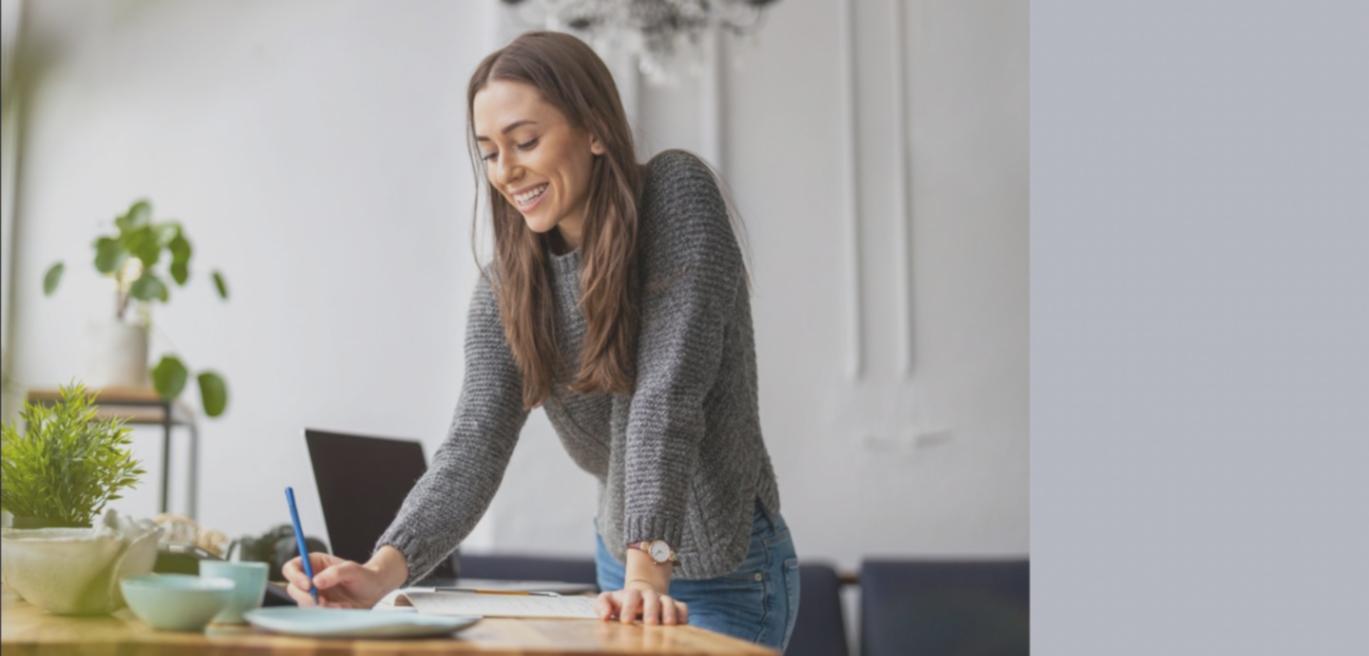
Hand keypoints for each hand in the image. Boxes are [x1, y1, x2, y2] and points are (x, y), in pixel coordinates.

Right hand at [281, 552, 396, 608]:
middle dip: (305, 596)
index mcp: (313, 563)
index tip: (308, 585)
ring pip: (302, 603)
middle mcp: (309, 578)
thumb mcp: (353, 570)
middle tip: (322, 601)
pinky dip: (328, 613)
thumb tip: (316, 582)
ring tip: (341, 605)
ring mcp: (312, 594)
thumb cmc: (364, 576)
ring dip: (320, 607)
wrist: (374, 592)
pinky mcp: (318, 607)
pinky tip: (343, 608)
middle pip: (292, 588)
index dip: (295, 576)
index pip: (291, 567)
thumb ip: (335, 572)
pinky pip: (315, 613)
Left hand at [594, 580, 688, 625]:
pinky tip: (681, 627)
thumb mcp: (608, 601)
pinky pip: (682, 608)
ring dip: (669, 612)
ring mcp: (663, 600)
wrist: (639, 599)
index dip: (629, 607)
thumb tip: (605, 616)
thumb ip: (602, 605)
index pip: (631, 596)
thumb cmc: (620, 604)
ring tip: (668, 625)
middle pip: (652, 598)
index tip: (626, 622)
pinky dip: (683, 616)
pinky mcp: (675, 606)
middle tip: (650, 624)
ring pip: (669, 602)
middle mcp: (649, 595)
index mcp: (632, 593)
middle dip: (651, 610)